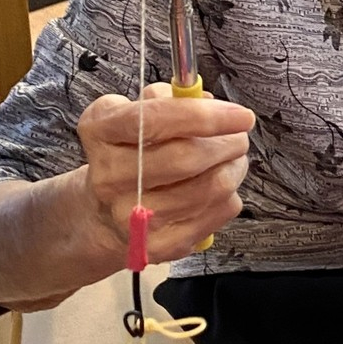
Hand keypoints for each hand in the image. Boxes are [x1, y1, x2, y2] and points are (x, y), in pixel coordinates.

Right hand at [76, 84, 254, 263]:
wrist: (105, 213)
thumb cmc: (130, 153)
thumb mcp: (134, 113)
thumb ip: (168, 98)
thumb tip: (208, 102)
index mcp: (100, 132)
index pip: (154, 119)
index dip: (205, 116)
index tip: (241, 114)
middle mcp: (109, 177)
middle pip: (186, 158)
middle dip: (228, 143)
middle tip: (239, 137)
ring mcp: (132, 216)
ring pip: (211, 186)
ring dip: (234, 168)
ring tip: (232, 159)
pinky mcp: (158, 245)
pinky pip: (218, 212)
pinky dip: (230, 195)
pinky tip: (218, 186)